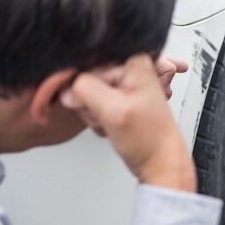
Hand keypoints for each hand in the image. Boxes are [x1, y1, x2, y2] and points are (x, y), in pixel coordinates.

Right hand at [60, 55, 196, 192]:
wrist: (158, 162)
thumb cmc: (149, 139)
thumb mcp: (114, 110)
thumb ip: (85, 90)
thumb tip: (65, 87)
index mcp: (135, 61)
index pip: (90, 62)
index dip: (84, 84)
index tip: (91, 101)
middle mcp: (129, 69)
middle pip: (87, 76)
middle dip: (89, 100)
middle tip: (106, 114)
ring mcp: (122, 86)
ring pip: (87, 92)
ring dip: (92, 111)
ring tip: (111, 122)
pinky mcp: (117, 99)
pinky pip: (92, 103)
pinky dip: (96, 117)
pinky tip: (110, 125)